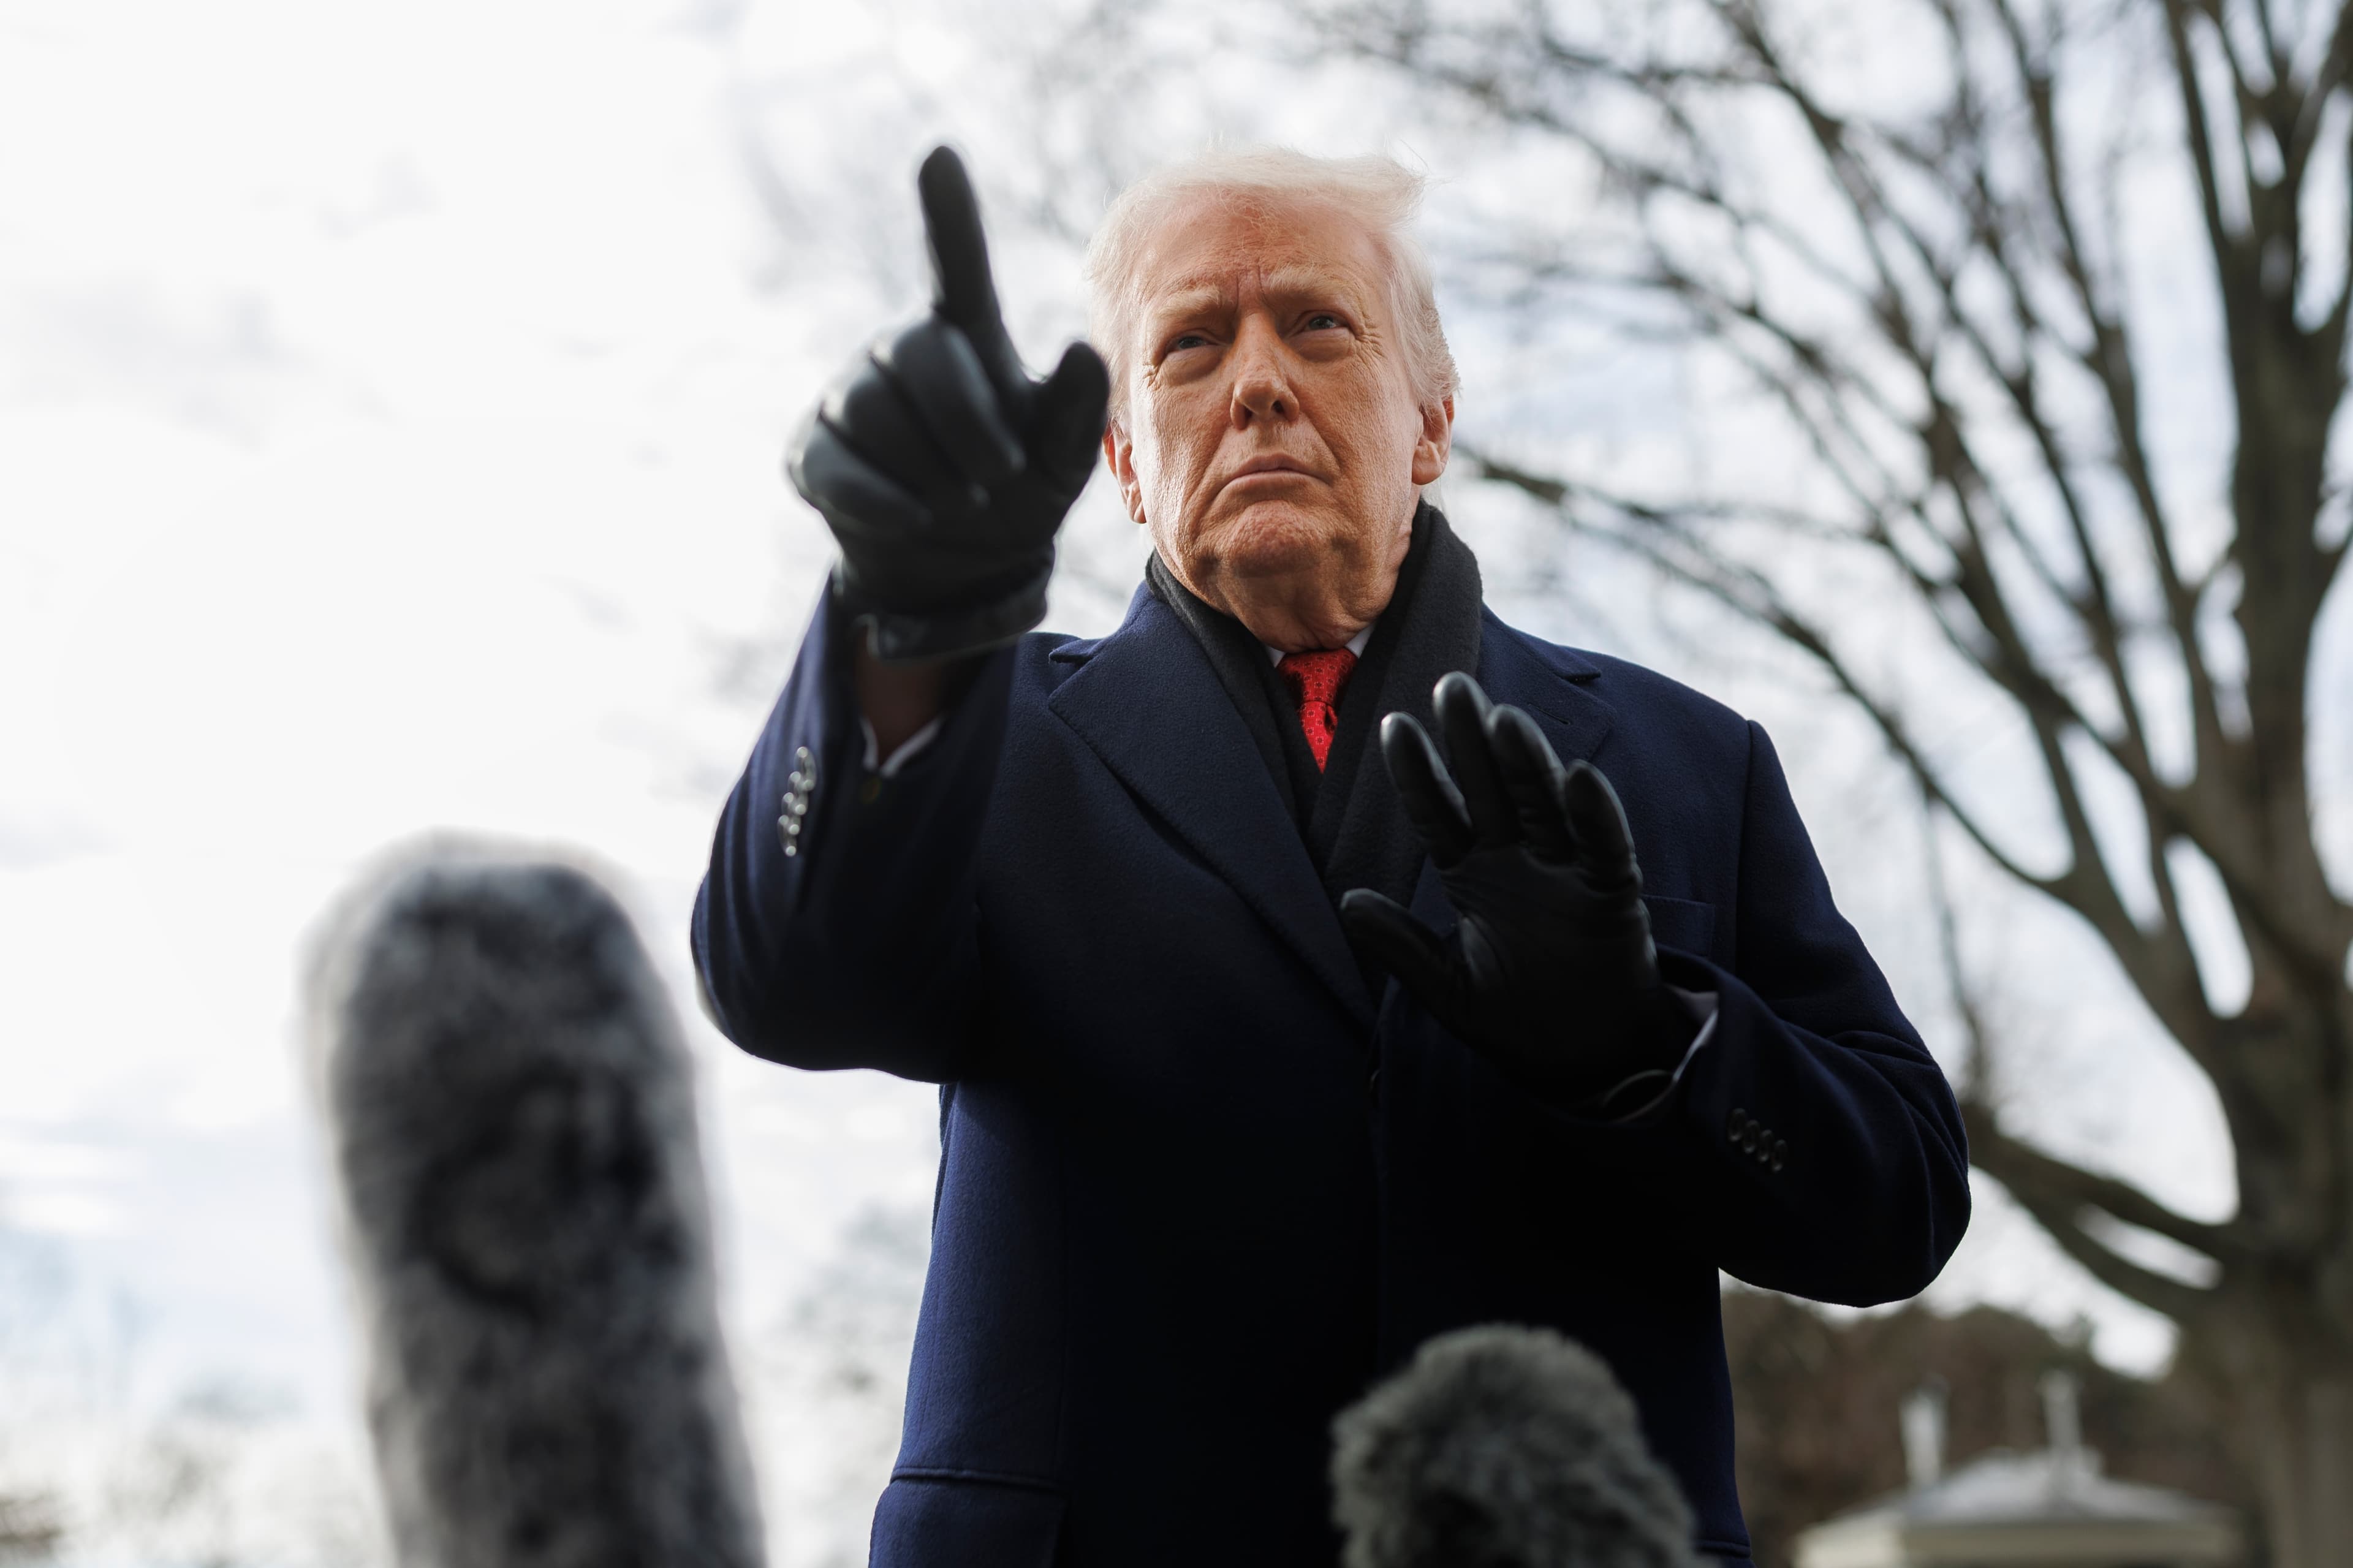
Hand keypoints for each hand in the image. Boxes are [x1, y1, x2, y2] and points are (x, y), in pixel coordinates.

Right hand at [788, 146, 1109, 660]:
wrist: (960, 567)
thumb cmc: (1017, 491)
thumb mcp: (1060, 460)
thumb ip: (1075, 410)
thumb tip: (1082, 349)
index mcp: (966, 338)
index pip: (956, 266)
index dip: (949, 216)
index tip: (940, 156)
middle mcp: (901, 352)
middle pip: (919, 354)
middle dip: (967, 421)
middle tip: (1001, 475)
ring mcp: (847, 399)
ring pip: (873, 412)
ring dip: (931, 468)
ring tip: (962, 500)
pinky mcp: (813, 453)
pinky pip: (836, 466)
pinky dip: (882, 499)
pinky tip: (915, 517)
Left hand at [1340, 673, 1689, 1100]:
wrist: (1583, 1062)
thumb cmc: (1516, 1021)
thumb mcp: (1447, 990)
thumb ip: (1401, 948)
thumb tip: (1347, 902)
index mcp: (1473, 874)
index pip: (1439, 812)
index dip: (1418, 772)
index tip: (1393, 725)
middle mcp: (1518, 861)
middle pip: (1492, 788)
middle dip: (1470, 740)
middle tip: (1450, 683)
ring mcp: (1566, 873)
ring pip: (1545, 804)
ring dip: (1527, 762)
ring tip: (1504, 719)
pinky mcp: (1612, 894)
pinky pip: (1606, 847)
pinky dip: (1595, 814)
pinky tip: (1579, 778)